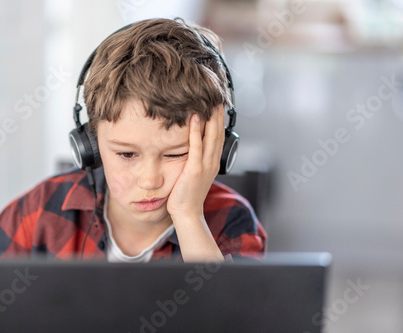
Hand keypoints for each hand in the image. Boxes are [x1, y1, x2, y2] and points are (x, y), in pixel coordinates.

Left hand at [166, 104, 224, 220]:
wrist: (187, 213)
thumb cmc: (187, 195)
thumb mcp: (194, 174)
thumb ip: (195, 160)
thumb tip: (189, 148)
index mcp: (212, 162)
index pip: (218, 136)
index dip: (219, 119)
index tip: (216, 105)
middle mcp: (212, 162)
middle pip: (218, 132)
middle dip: (218, 114)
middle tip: (216, 96)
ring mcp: (205, 165)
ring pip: (211, 136)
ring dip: (210, 117)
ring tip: (208, 100)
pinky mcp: (195, 170)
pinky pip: (196, 146)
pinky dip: (196, 131)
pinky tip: (194, 117)